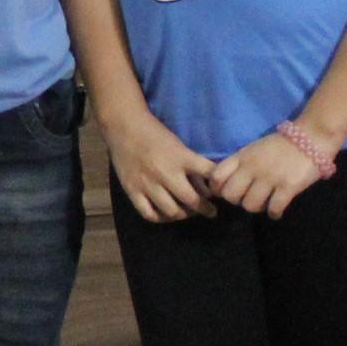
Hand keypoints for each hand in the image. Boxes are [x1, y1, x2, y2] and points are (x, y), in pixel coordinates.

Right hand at [104, 109, 214, 224]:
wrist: (124, 127)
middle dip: (205, 208)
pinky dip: (160, 218)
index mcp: (181, 157)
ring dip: (184, 215)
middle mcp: (166, 173)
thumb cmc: (154, 132)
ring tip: (187, 212)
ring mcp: (147, 184)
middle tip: (210, 211)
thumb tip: (206, 185)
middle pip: (192, 200)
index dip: (219, 186)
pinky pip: (149, 214)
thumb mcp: (178, 144)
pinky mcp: (132, 190)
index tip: (223, 193)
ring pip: (171, 211)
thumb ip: (192, 164)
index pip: (209, 174)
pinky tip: (165, 214)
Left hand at [207, 130, 330, 218]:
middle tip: (248, 199)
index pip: (216, 176)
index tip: (226, 192)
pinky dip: (274, 213)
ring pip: (250, 205)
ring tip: (265, 204)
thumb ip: (239, 163)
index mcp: (242, 156)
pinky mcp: (288, 187)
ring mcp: (270, 177)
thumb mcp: (254, 149)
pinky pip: (274, 209)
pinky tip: (276, 211)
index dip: (218, 188)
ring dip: (256, 208)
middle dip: (237, 201)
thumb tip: (225, 183)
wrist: (311, 138)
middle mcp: (252, 167)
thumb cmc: (281, 145)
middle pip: (230, 196)